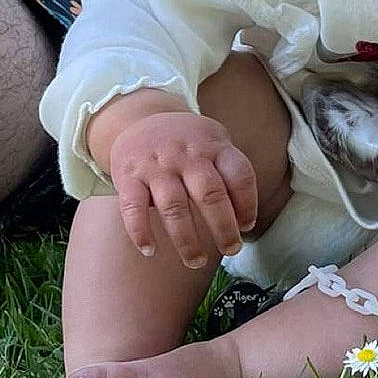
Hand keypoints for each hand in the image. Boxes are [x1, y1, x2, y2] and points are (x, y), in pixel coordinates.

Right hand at [106, 109, 258, 267]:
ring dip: (187, 240)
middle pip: (209, 194)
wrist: (141, 116)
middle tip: (231, 250)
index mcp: (214, 146)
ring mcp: (156, 166)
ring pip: (174, 207)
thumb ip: (230, 176)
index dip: (248, 204)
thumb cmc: (188, 144)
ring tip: (196, 261)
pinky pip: (132, 208)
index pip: (239, 175)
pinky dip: (140, 232)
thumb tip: (244, 223)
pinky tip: (149, 251)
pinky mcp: (128, 176)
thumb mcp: (214, 144)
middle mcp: (186, 155)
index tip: (247, 227)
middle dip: (223, 228)